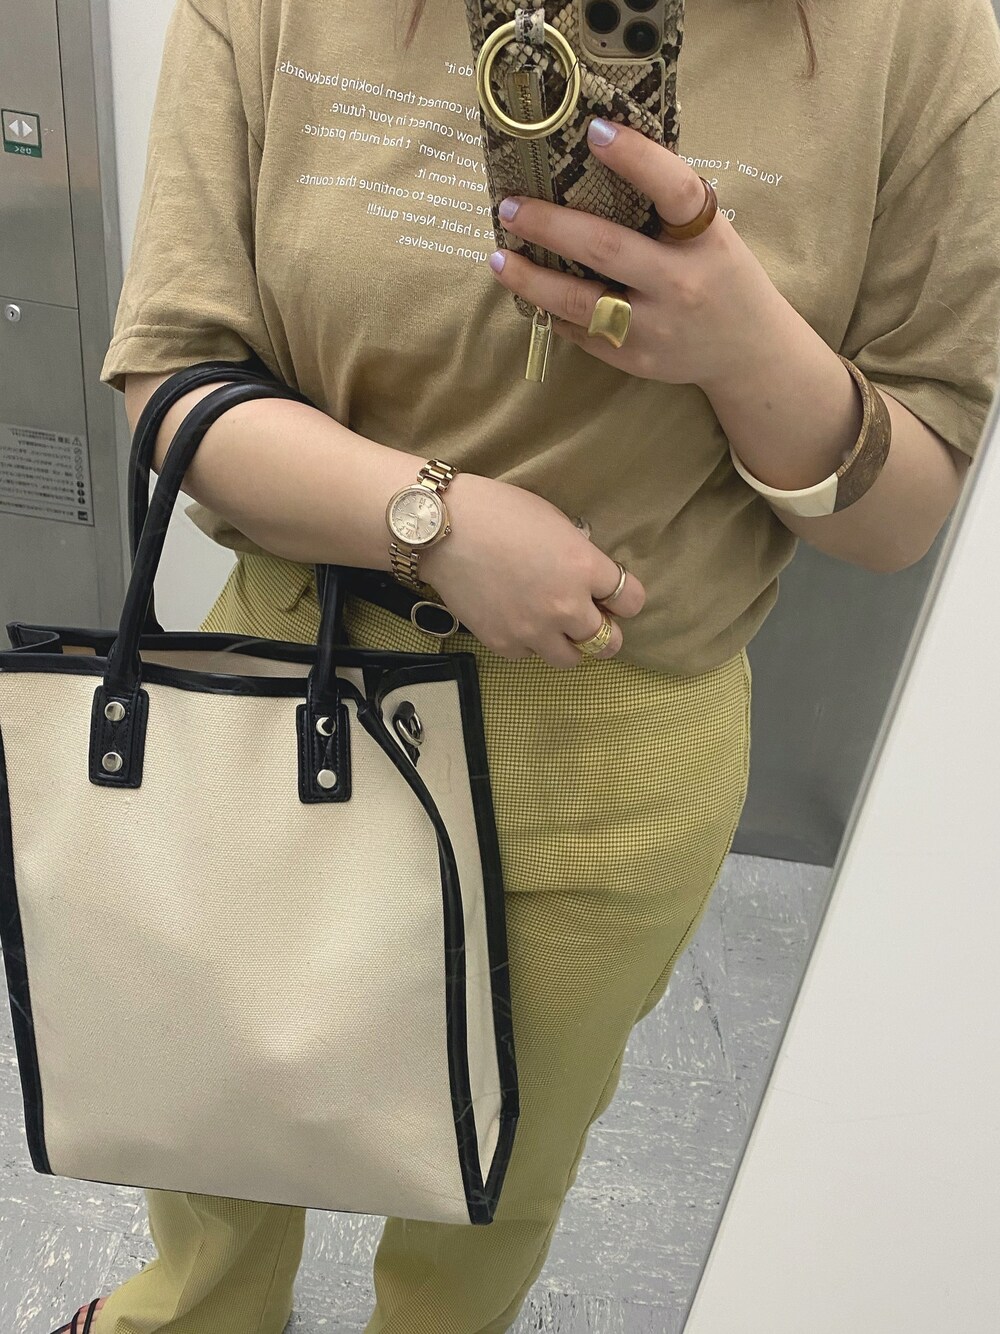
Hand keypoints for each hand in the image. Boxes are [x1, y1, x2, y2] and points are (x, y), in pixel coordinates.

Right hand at [419, 472, 645, 669]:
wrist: (442, 529)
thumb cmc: (499, 511)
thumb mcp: (555, 522)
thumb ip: (579, 555)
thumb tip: (588, 576)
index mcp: (584, 568)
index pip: (631, 601)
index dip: (625, 598)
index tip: (614, 596)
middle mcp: (566, 607)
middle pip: (608, 643)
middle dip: (604, 631)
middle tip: (590, 620)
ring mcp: (534, 631)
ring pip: (570, 658)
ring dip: (567, 643)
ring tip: (552, 624)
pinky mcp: (504, 644)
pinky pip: (528, 654)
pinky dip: (527, 642)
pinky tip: (514, 618)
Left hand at [486, 117, 783, 392]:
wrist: (748, 352)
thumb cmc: (721, 276)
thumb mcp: (711, 235)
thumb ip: (670, 206)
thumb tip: (600, 154)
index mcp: (705, 240)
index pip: (674, 189)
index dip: (636, 158)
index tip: (595, 130)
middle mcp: (680, 284)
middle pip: (606, 248)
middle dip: (549, 225)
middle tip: (510, 207)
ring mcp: (656, 327)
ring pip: (580, 302)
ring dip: (531, 279)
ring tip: (499, 257)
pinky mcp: (635, 359)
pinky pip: (580, 333)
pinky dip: (551, 311)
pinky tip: (530, 294)